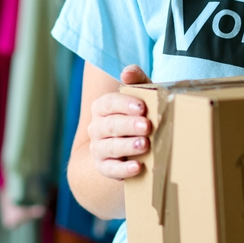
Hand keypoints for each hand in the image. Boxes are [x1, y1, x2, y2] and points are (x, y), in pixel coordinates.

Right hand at [87, 64, 152, 180]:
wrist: (131, 145)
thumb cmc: (140, 114)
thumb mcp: (142, 95)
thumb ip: (137, 80)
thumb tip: (127, 72)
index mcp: (102, 107)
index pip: (108, 103)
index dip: (124, 104)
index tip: (142, 107)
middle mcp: (96, 127)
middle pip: (109, 125)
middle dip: (128, 125)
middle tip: (147, 126)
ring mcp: (98, 148)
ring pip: (109, 147)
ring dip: (127, 145)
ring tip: (145, 145)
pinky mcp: (104, 167)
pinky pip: (110, 169)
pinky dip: (123, 169)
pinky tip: (138, 167)